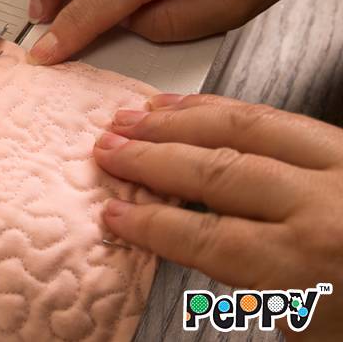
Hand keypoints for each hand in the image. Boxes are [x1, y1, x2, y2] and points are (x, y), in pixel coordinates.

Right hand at [94, 94, 342, 340]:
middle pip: (217, 172)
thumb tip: (189, 245)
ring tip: (131, 116)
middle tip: (106, 149)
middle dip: (153, 159)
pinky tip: (191, 105)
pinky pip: (278, 114)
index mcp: (312, 264)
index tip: (114, 212)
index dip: (153, 223)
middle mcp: (325, 205)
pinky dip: (225, 108)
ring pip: (246, 129)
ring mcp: (342, 165)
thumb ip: (251, 287)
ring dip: (179, 121)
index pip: (209, 237)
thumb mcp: (310, 325)